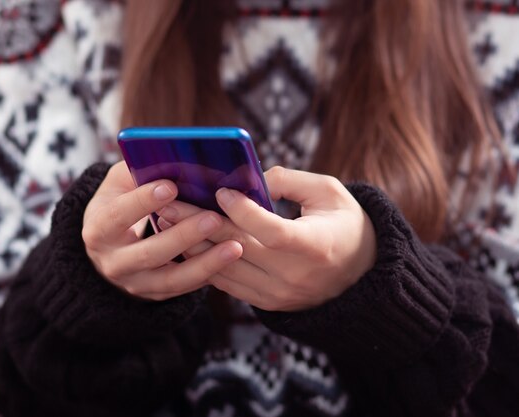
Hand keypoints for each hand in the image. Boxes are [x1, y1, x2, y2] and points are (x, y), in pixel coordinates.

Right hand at [82, 161, 242, 300]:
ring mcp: (133, 283)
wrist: (109, 243)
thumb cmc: (121, 201)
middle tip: (215, 218)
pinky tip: (230, 261)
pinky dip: (208, 275)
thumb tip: (177, 157)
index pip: (118, 216)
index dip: (143, 202)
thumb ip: (142, 170)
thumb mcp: (121, 183)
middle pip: (149, 253)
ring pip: (171, 279)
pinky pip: (184, 289)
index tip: (171, 186)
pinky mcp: (154, 294)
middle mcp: (112, 261)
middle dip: (183, 235)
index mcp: (98, 228)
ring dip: (205, 263)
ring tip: (234, 246)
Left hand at [156, 166, 376, 310]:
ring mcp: (278, 293)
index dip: (244, 211)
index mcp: (314, 246)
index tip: (220, 191)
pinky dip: (202, 263)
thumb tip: (250, 179)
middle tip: (167, 201)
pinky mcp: (266, 303)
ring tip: (164, 220)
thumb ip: (291, 181)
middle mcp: (294, 275)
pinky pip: (227, 284)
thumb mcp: (331, 194)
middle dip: (198, 222)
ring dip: (190, 244)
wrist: (360, 277)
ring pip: (224, 268)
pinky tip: (181, 244)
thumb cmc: (345, 226)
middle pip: (237, 248)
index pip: (272, 232)